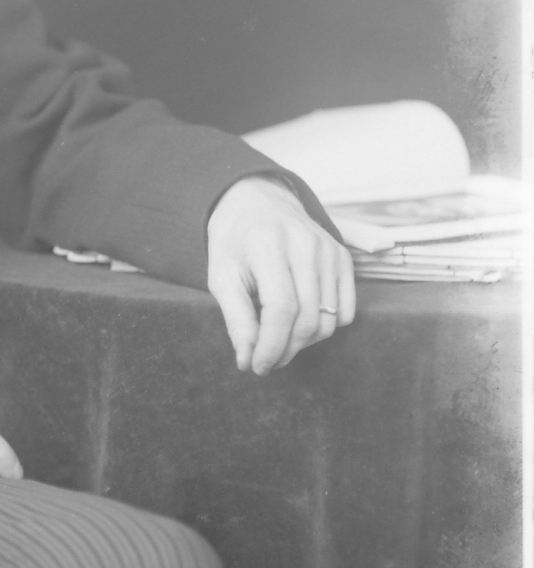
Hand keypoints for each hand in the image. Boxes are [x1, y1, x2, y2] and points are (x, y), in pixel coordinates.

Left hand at [206, 174, 355, 374]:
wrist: (256, 201)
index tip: (257, 366)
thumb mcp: (221, 276)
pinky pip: (346, 310)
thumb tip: (247, 360)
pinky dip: (326, 327)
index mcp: (269, 245)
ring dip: (304, 343)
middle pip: (308, 319)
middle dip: (286, 350)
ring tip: (280, 342)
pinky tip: (300, 323)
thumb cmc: (234, 241)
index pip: (281, 310)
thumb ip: (236, 319)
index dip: (271, 346)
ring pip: (329, 320)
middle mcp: (305, 245)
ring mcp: (329, 250)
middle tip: (266, 361)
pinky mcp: (343, 257)